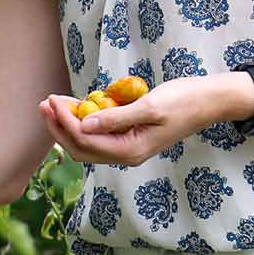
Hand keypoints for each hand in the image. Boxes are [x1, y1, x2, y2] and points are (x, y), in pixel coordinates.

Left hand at [38, 77, 232, 168]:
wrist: (209, 102)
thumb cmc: (184, 100)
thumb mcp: (150, 106)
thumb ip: (116, 118)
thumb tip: (84, 124)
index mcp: (130, 151)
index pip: (85, 140)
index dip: (64, 121)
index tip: (52, 99)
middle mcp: (126, 154)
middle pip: (81, 147)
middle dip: (59, 127)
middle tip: (44, 103)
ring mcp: (128, 147)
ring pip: (88, 142)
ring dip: (68, 124)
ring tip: (53, 103)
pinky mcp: (130, 136)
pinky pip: (100, 134)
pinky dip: (85, 121)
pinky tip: (77, 104)